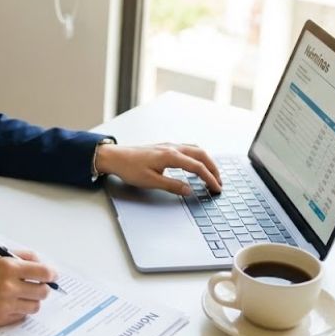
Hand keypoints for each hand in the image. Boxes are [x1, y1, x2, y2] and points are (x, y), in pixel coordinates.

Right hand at [0, 249, 55, 326]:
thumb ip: (21, 256)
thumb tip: (42, 263)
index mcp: (9, 267)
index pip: (44, 273)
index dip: (52, 274)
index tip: (52, 275)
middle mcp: (8, 287)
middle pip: (43, 292)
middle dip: (43, 287)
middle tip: (36, 285)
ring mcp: (4, 305)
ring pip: (34, 306)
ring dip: (32, 300)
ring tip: (21, 294)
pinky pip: (21, 316)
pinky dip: (19, 310)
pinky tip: (10, 302)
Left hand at [95, 142, 221, 195]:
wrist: (115, 157)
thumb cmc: (129, 168)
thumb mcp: (151, 182)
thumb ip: (172, 186)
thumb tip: (189, 190)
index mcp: (170, 156)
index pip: (197, 167)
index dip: (210, 178)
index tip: (217, 188)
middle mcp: (172, 148)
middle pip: (201, 155)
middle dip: (213, 168)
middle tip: (219, 182)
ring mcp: (169, 146)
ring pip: (195, 150)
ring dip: (206, 161)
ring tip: (211, 174)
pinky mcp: (164, 147)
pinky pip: (187, 149)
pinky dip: (197, 157)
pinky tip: (195, 164)